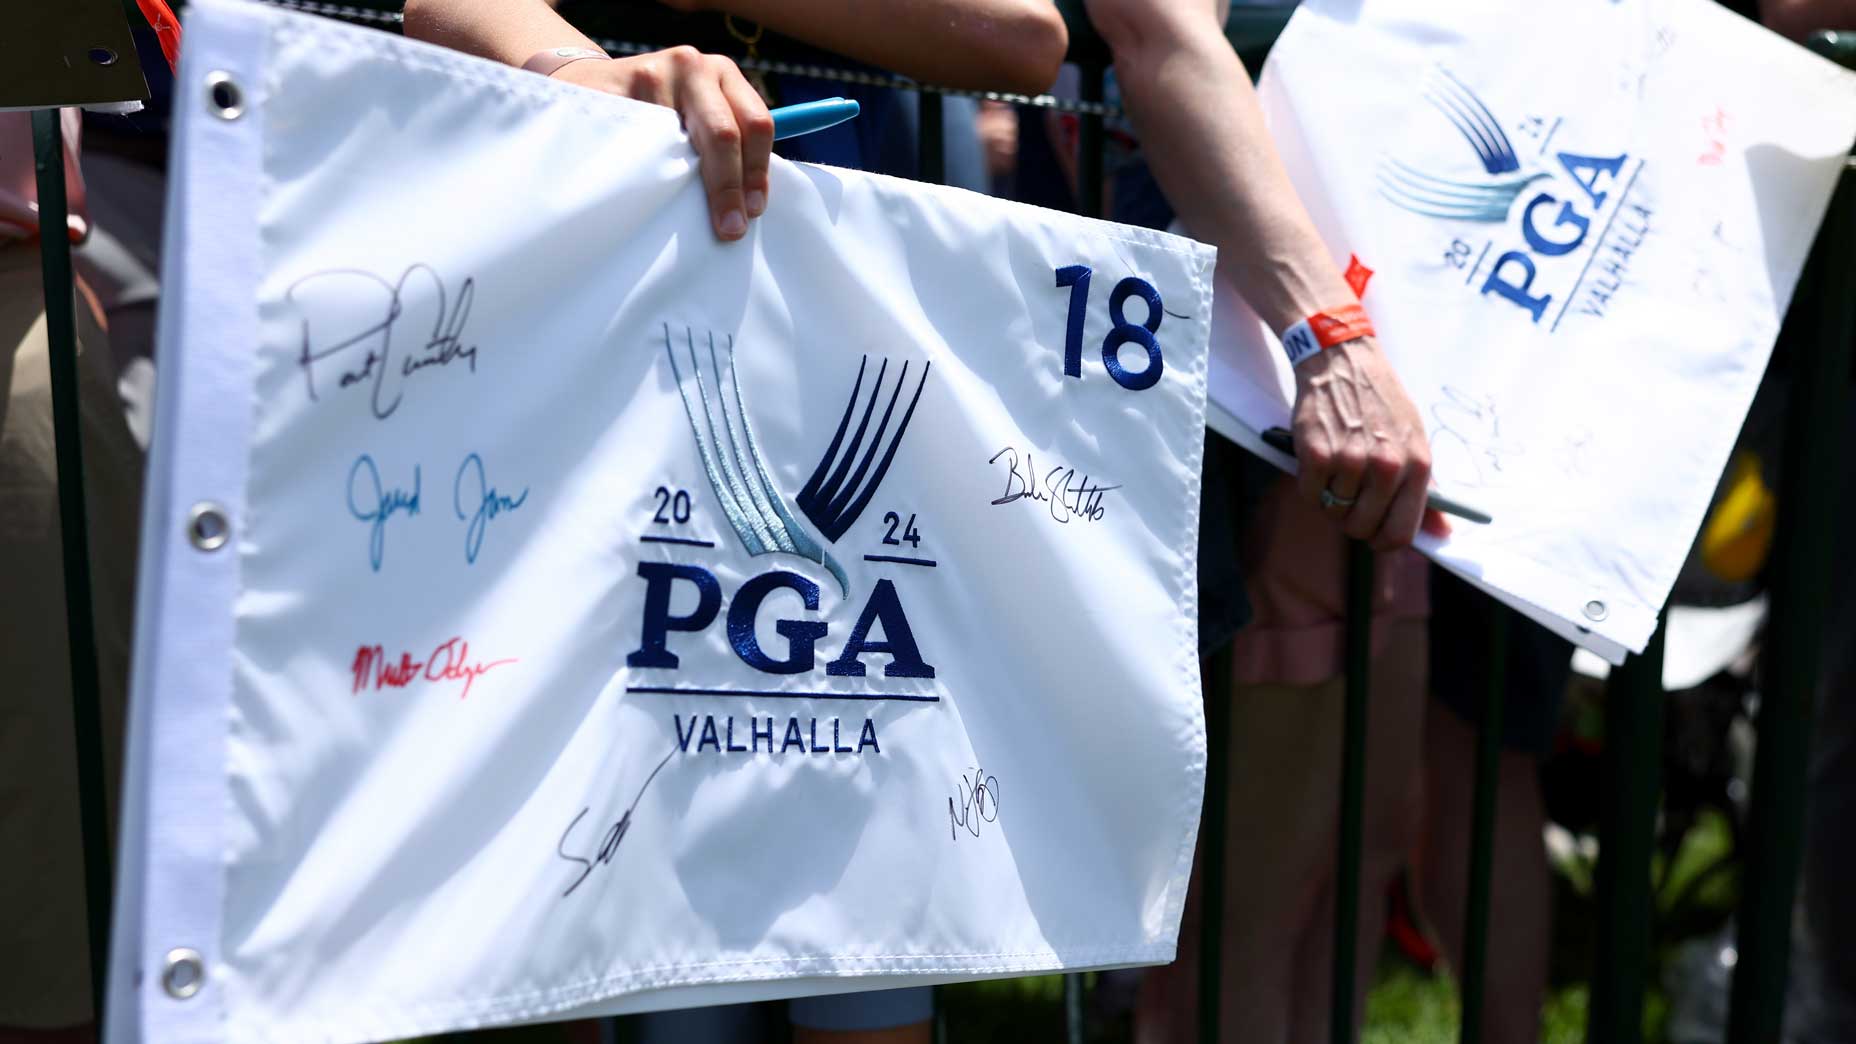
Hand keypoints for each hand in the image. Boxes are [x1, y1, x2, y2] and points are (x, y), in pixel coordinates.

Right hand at [556, 47, 771, 241]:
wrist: (594, 85)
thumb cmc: (659, 111)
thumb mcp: (698, 112)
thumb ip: (726, 144)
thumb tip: (749, 204)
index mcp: (724, 74)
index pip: (755, 125)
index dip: (757, 173)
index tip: (752, 212)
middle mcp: (694, 67)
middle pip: (724, 132)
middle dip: (729, 187)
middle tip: (730, 229)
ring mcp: (656, 73)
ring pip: (682, 141)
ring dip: (686, 182)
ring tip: (686, 215)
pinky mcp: (619, 88)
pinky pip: (642, 140)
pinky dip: (649, 170)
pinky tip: (648, 190)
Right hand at [1291, 336, 1450, 549]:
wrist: (1343, 361)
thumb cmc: (1380, 404)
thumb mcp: (1415, 440)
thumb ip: (1426, 490)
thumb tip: (1444, 535)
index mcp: (1417, 465)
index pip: (1401, 532)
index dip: (1383, 542)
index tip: (1374, 536)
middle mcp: (1386, 466)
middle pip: (1362, 528)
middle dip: (1352, 520)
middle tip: (1349, 496)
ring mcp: (1350, 461)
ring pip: (1333, 512)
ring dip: (1330, 498)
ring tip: (1336, 468)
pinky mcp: (1317, 455)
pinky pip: (1310, 496)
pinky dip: (1310, 486)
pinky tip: (1319, 462)